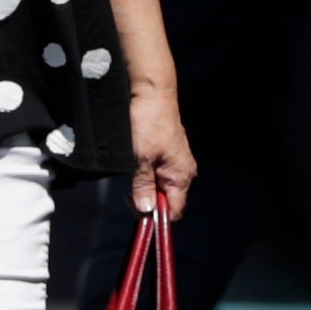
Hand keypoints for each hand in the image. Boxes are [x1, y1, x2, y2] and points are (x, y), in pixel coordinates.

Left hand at [128, 76, 193, 220]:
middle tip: (128, 194)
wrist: (152, 92)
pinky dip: (146, 174)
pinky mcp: (167, 152)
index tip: (136, 212)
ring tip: (131, 176)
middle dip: (148, 201)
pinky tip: (135, 165)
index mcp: (181, 176)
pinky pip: (158, 172)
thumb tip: (146, 211)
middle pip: (167, 200)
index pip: (173, 211)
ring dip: (145, 187)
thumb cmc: (149, 123)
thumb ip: (143, 186)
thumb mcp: (141, 158)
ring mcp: (176, 161)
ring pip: (160, 186)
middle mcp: (183, 171)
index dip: (156, 217)